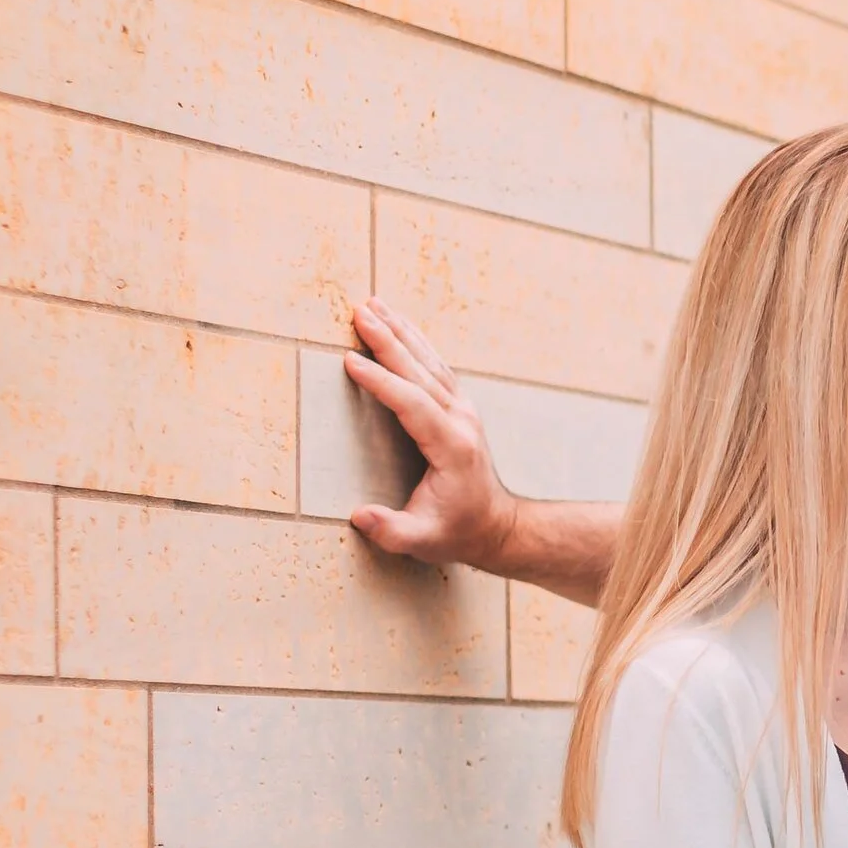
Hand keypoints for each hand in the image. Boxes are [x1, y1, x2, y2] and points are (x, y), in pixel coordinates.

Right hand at [343, 302, 518, 569]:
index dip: (381, 382)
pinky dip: (415, 343)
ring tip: (373, 305)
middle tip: (360, 311)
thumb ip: (391, 531)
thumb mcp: (422, 541)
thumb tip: (360, 515)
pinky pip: (435, 367)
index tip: (351, 360)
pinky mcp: (460, 409)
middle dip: (388, 340)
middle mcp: (461, 421)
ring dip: (400, 332)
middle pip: (420, 371)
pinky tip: (398, 325)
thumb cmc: (456, 532)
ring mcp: (464, 411)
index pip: (411, 403)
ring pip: (429, 362)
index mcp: (451, 446)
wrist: (496, 526)